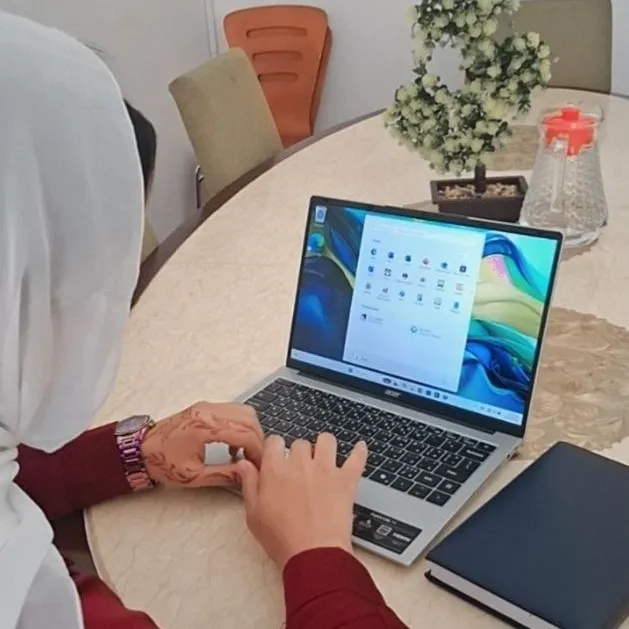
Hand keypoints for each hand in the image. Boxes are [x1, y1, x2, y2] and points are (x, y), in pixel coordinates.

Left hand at [141, 402, 263, 488]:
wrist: (139, 449)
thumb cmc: (162, 462)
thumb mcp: (194, 476)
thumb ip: (224, 475)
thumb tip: (246, 476)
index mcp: (205, 426)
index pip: (245, 433)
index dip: (258, 451)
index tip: (261, 465)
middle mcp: (208, 411)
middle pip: (249, 418)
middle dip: (258, 440)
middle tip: (257, 460)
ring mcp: (207, 407)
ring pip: (244, 411)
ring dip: (251, 431)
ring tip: (246, 453)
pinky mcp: (204, 408)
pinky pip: (232, 411)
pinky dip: (240, 425)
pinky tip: (232, 445)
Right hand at [238, 433, 366, 568]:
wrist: (314, 554)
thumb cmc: (282, 539)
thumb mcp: (253, 515)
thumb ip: (249, 484)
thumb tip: (244, 464)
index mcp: (275, 470)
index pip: (274, 441)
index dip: (274, 448)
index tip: (276, 456)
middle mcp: (300, 464)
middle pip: (300, 443)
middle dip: (299, 452)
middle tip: (299, 468)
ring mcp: (325, 469)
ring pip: (326, 440)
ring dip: (324, 446)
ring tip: (324, 455)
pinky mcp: (346, 480)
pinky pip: (356, 458)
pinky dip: (359, 452)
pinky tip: (359, 448)